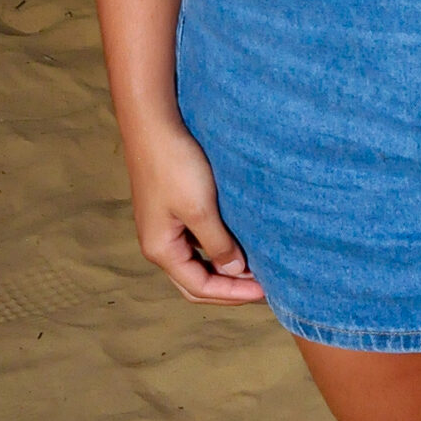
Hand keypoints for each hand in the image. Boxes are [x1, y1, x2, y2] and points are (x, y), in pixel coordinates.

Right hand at [127, 118, 264, 303]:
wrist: (154, 126)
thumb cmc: (175, 166)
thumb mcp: (200, 209)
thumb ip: (217, 244)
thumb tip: (235, 271)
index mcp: (161, 250)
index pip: (199, 288)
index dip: (233, 295)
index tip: (266, 292)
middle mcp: (159, 245)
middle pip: (195, 283)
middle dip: (228, 290)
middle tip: (263, 289)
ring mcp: (164, 229)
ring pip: (196, 264)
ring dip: (224, 271)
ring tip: (256, 271)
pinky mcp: (171, 212)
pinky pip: (196, 244)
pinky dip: (217, 251)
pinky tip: (239, 245)